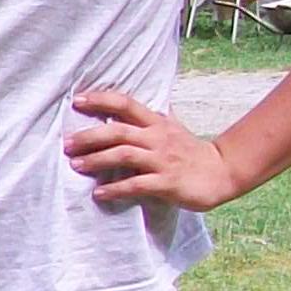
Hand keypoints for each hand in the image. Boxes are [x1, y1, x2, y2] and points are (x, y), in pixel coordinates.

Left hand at [64, 88, 244, 209]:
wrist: (223, 173)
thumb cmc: (192, 151)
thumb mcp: (173, 127)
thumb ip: (155, 115)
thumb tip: (146, 97)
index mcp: (157, 123)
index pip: (127, 104)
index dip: (101, 100)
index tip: (77, 100)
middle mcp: (158, 138)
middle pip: (119, 131)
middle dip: (90, 136)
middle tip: (67, 144)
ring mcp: (163, 160)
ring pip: (124, 155)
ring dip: (97, 160)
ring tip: (76, 166)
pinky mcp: (167, 183)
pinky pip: (137, 185)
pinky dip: (115, 189)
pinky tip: (98, 193)